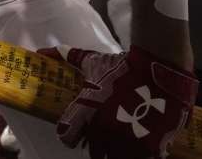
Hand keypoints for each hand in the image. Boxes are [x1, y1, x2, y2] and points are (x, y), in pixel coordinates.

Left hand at [41, 46, 196, 158]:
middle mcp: (103, 132)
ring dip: (121, 151)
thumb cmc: (123, 66)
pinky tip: (148, 141)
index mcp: (86, 114)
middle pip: (95, 153)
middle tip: (110, 135)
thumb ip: (67, 58)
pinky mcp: (150, 148)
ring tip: (129, 139)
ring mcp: (127, 142)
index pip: (67, 137)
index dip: (73, 135)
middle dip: (100, 146)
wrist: (159, 67)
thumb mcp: (92, 62)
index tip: (81, 131)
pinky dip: (146, 153)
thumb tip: (42, 52)